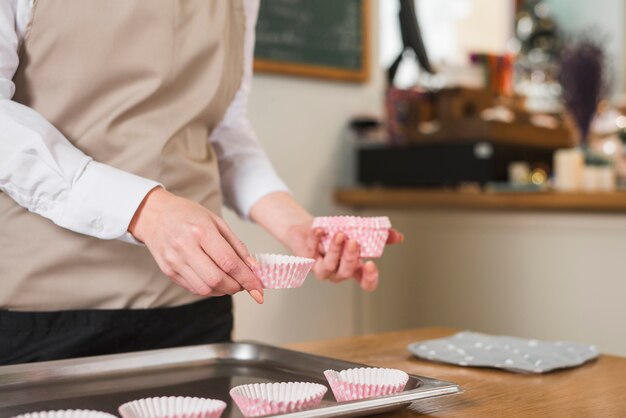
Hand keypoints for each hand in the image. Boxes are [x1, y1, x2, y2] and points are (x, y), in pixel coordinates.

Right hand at [128, 187, 263, 302]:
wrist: (154, 215)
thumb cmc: (186, 214)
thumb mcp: (216, 221)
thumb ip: (236, 245)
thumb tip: (253, 268)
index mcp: (201, 231)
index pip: (229, 262)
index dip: (247, 279)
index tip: (259, 289)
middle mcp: (185, 248)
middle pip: (217, 279)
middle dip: (237, 286)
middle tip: (245, 283)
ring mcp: (174, 261)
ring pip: (205, 289)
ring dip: (224, 290)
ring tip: (231, 281)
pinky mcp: (168, 271)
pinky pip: (194, 288)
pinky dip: (210, 289)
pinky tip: (216, 280)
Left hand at [249, 192, 403, 291]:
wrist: (311, 230)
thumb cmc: (336, 235)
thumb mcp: (359, 234)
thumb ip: (380, 237)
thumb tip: (398, 237)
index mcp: (354, 270)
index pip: (365, 283)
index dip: (369, 279)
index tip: (371, 265)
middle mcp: (338, 273)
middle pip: (347, 272)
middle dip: (351, 258)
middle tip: (354, 242)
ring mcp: (322, 269)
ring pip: (329, 266)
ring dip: (335, 250)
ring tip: (339, 235)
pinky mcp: (307, 260)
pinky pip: (311, 252)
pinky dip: (316, 240)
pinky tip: (320, 230)